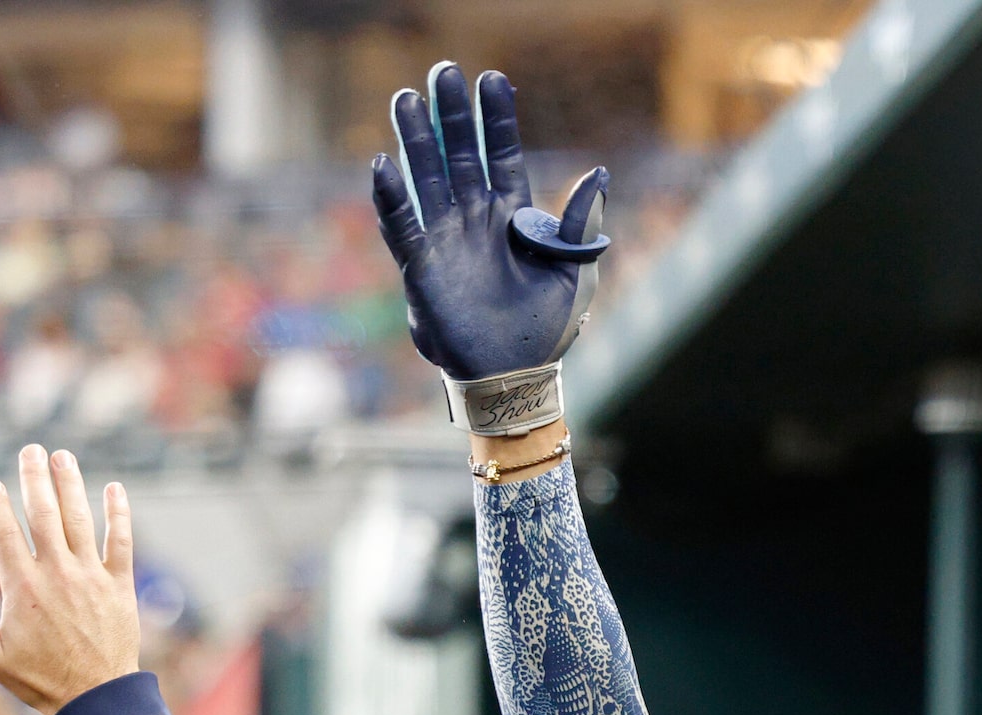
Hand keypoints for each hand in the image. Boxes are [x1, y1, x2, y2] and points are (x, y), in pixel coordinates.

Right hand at [0, 447, 139, 714]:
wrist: (97, 699)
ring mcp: (91, 576)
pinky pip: (122, 542)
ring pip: (80, 520)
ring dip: (71, 485)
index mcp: (22, 587)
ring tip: (63, 457)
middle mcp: (57, 573)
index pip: (4, 533)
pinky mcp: (120, 586)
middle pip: (43, 514)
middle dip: (34, 478)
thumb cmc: (41, 680)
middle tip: (30, 450)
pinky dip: (119, 514)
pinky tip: (114, 489)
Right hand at [371, 63, 607, 379]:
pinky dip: (392, 200)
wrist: (516, 376)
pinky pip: (404, 228)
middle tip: (442, 72)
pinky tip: (381, 165)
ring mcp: (446, 240)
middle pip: (459, 157)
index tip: (493, 81)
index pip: (502, 156)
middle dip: (451, 117)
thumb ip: (579, 223)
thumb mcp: (574, 273)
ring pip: (427, 180)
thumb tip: (599, 171)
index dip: (496, 121)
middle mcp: (475, 220)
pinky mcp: (422, 269)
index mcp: (512, 217)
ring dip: (415, 142)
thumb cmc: (547, 329)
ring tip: (406, 99)